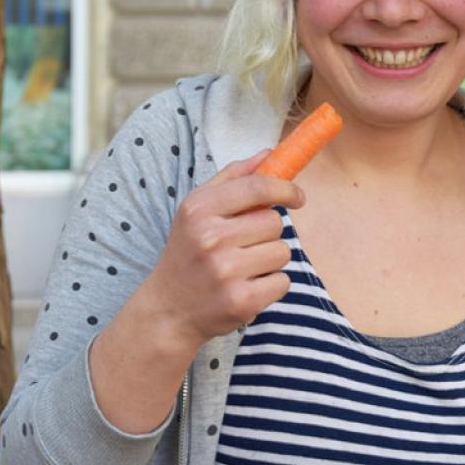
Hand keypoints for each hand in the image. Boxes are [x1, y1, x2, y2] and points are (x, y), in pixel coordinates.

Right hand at [138, 149, 304, 355]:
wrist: (168, 310)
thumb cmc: (188, 252)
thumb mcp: (197, 209)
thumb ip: (233, 178)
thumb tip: (269, 154)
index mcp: (199, 209)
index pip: (257, 187)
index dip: (285, 189)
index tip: (297, 197)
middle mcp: (210, 238)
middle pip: (274, 221)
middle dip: (267, 232)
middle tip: (245, 244)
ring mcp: (226, 271)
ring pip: (282, 251)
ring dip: (270, 259)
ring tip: (243, 267)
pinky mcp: (241, 301)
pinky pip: (283, 281)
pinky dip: (271, 285)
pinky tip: (246, 286)